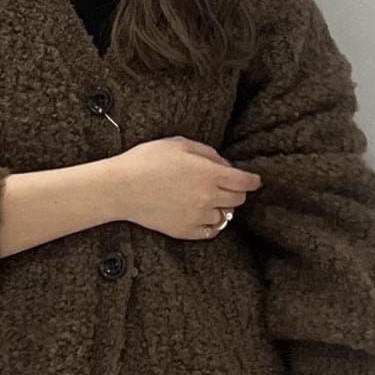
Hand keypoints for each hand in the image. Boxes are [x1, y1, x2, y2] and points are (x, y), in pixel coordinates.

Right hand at [112, 137, 262, 241]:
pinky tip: (201, 214)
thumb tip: (224, 164)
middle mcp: (208, 197)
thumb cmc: (146, 160)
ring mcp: (197, 216)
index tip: (254, 180)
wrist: (121, 188)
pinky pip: (210, 231)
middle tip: (226, 186)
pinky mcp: (185, 231)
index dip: (252, 180)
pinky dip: (210, 223)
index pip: (244, 182)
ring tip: (208, 200)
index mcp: (209, 174)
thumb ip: (207, 153)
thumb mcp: (179, 144)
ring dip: (221, 207)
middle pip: (238, 200)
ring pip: (224, 216)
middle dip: (237, 192)